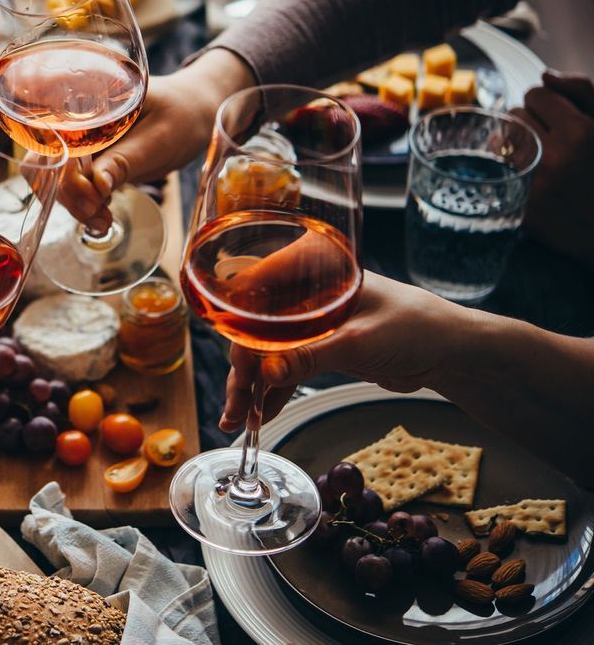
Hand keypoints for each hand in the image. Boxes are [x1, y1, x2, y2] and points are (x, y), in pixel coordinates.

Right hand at [58, 48, 253, 232]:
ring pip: (55, 178)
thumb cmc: (182, 116)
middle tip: (98, 216)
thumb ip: (126, 161)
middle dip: (67, 194)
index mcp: (87, 100)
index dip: (63, 171)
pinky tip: (102, 215)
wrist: (194, 114)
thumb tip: (96, 186)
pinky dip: (82, 204)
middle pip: (46, 161)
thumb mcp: (159, 139)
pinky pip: (72, 184)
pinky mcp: (88, 160)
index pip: (54, 138)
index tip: (91, 198)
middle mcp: (75, 119)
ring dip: (74, 204)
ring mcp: (80, 141)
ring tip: (104, 221)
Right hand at [219, 272, 465, 432]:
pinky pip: (284, 367)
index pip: (256, 293)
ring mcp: (310, 319)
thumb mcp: (359, 341)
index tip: (236, 366)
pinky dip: (272, 390)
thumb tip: (266, 374)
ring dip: (252, 385)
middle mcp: (305, 288)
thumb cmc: (416, 328)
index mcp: (313, 268)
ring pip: (266, 351)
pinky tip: (260, 413)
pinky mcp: (319, 345)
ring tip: (240, 420)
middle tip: (237, 406)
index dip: (238, 329)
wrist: (451, 352)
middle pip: (255, 328)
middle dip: (243, 369)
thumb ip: (311, 355)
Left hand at [512, 70, 593, 265]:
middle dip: (529, 122)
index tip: (557, 116)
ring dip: (514, 142)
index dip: (546, 103)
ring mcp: (534, 183)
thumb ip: (583, 92)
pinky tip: (526, 173)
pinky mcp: (521, 207)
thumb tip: (545, 75)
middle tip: (550, 138)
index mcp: (583, 133)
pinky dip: (507, 166)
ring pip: (499, 140)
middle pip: (513, 115)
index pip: (536, 94)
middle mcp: (554, 156)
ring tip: (538, 154)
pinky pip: (496, 169)